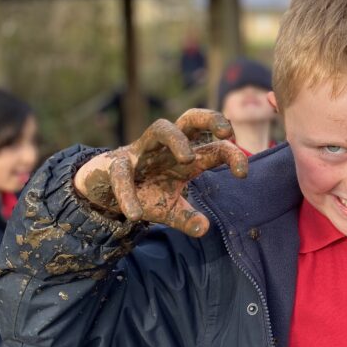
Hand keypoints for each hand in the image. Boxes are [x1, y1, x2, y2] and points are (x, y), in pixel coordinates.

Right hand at [74, 109, 247, 236]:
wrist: (104, 191)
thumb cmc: (145, 192)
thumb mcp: (169, 210)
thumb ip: (187, 218)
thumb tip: (204, 228)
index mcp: (186, 157)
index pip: (214, 146)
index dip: (231, 154)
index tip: (243, 173)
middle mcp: (166, 149)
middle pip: (190, 119)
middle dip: (209, 117)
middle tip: (227, 131)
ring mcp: (141, 152)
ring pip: (159, 128)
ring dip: (175, 139)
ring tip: (188, 159)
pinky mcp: (115, 164)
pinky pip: (121, 172)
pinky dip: (127, 193)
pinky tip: (135, 215)